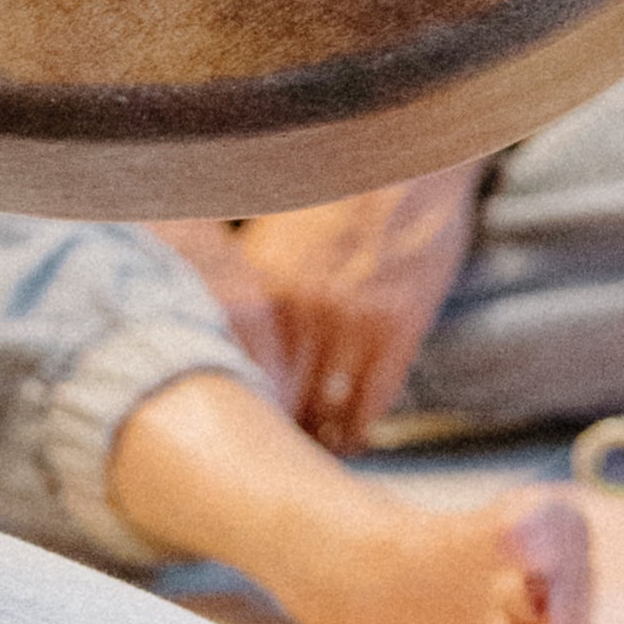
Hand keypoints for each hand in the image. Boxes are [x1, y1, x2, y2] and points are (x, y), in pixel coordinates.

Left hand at [153, 165, 483, 454]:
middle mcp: (301, 312)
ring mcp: (351, 325)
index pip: (235, 371)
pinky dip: (359, 428)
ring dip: (315, 440)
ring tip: (307, 462)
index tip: (223, 429)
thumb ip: (250, 281)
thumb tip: (219, 324)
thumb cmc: (333, 190)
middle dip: (267, 434)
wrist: (404, 159)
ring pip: (325, 409)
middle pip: (276, 399)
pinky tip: (351, 440)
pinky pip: (372, 400)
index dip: (230, 406)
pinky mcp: (397, 330)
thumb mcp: (275, 231)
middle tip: (261, 464)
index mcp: (262, 285)